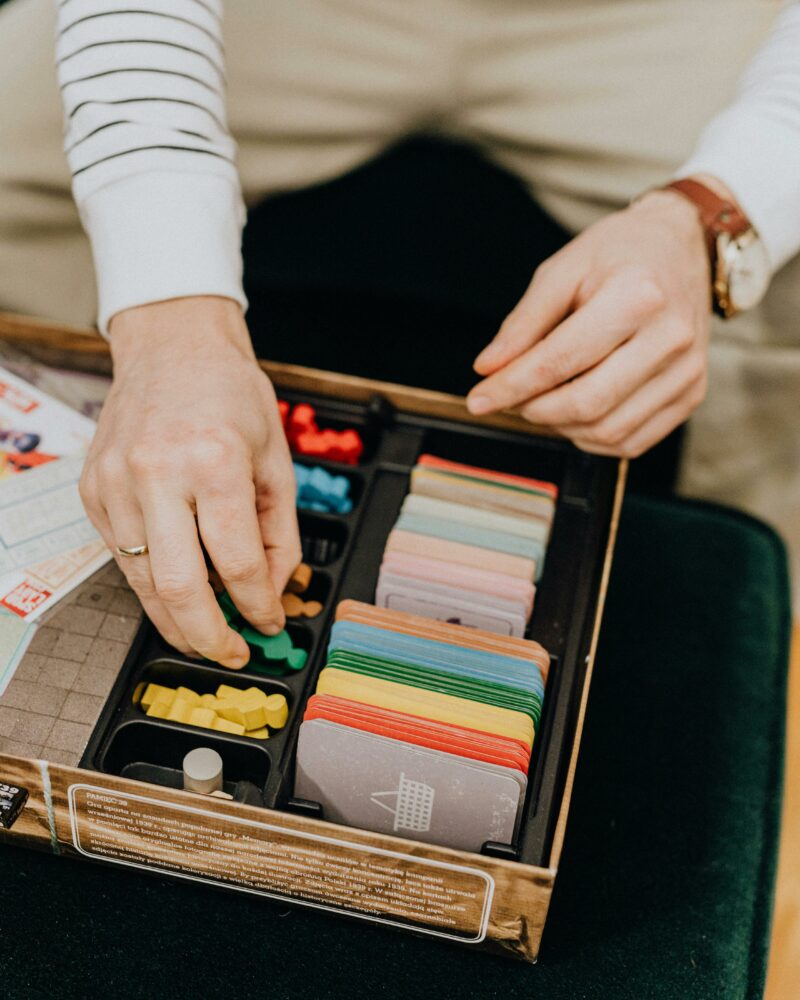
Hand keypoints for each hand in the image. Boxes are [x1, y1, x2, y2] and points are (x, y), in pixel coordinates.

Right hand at [80, 296, 300, 666]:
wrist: (171, 346)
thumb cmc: (229, 395)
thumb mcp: (275, 459)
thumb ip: (278, 531)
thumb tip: (276, 589)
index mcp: (213, 462)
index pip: (237, 562)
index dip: (258, 606)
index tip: (269, 623)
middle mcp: (157, 474)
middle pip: (180, 587)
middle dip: (208, 637)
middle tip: (230, 654)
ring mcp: (115, 483)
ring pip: (142, 581)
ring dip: (175, 620)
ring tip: (204, 634)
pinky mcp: (92, 490)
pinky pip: (121, 555)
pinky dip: (150, 582)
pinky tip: (175, 586)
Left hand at [468, 188, 711, 457]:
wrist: (683, 246)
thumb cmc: (618, 254)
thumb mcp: (561, 270)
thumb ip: (523, 323)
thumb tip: (488, 369)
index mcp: (637, 295)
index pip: (559, 361)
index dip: (510, 387)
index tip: (478, 400)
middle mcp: (670, 337)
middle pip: (586, 403)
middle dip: (534, 410)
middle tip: (510, 399)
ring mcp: (687, 371)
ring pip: (607, 431)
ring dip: (560, 426)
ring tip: (541, 401)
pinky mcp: (692, 394)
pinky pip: (631, 441)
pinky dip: (591, 438)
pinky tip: (574, 414)